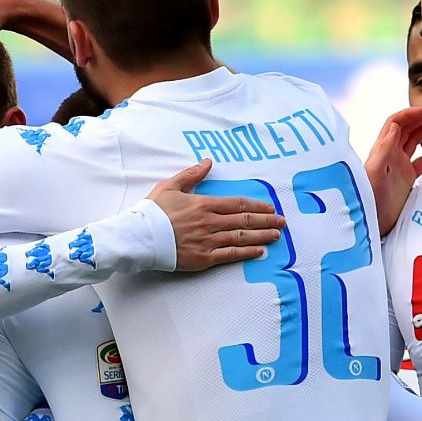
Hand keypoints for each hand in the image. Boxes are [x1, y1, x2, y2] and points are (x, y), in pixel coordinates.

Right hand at [147, 159, 286, 271]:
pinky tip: (260, 251)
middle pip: (245, 220)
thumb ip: (191, 175)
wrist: (139, 237)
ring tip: (276, 235)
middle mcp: (210, 222)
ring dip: (262, 235)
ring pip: (242, 237)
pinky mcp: (204, 258)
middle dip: (266, 220)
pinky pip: (231, 254)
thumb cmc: (152, 212)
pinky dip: (247, 252)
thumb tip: (207, 162)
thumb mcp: (170, 186)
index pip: (238, 204)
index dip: (257, 205)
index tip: (270, 207)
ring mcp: (208, 241)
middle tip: (282, 222)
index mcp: (204, 204)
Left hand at [364, 106, 421, 233]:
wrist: (371, 223)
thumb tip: (393, 125)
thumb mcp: (375, 173)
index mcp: (382, 149)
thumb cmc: (368, 199)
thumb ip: (384, 149)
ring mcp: (399, 165)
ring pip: (416, 141)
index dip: (411, 113)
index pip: (396, 123)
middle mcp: (390, 154)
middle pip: (408, 128)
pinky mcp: (407, 177)